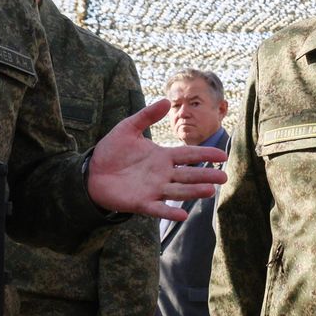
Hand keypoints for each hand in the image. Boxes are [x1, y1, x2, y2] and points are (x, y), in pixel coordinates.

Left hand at [87, 98, 228, 221]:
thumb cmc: (111, 151)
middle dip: (206, 176)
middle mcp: (163, 174)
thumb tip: (166, 100)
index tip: (222, 155)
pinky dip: (169, 211)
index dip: (205, 155)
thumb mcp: (128, 128)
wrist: (91, 172)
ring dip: (193, 192)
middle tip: (224, 177)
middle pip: (189, 175)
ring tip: (209, 191)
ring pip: (178, 191)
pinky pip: (158, 208)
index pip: (188, 155)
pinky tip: (182, 215)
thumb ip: (147, 116)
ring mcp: (154, 189)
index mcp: (162, 157)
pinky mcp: (142, 203)